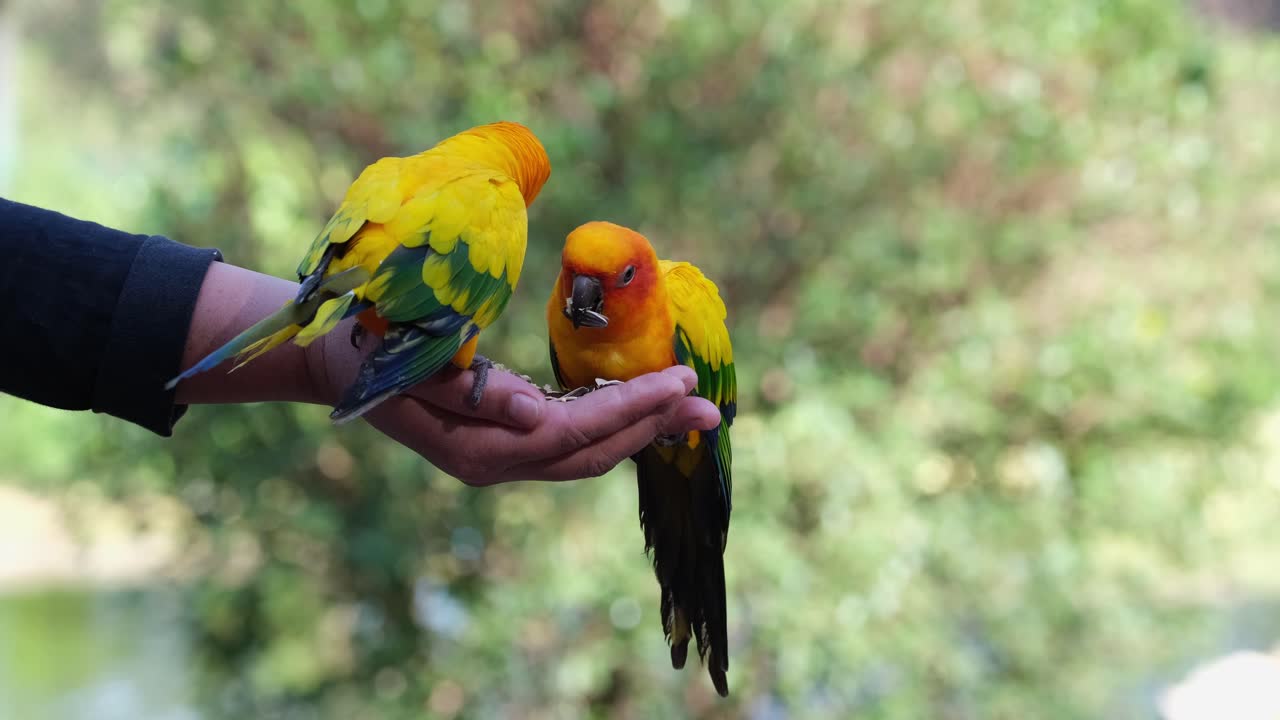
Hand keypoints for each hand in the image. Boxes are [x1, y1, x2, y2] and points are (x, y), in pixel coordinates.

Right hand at [306, 317, 720, 484]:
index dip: (630, 408)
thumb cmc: (366, 349)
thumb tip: (537, 413)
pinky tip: (641, 408)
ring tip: (690, 408)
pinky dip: (611, 425)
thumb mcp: (409, 363)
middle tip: (710, 405)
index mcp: (477, 448)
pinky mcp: (503, 441)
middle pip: (591, 452)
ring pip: (585, 453)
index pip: (572, 432)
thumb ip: (471, 391)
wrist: (333, 364)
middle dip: (652, 426)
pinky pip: (570, 441)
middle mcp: (496, 462)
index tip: (679, 380)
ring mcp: (500, 457)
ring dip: (640, 429)